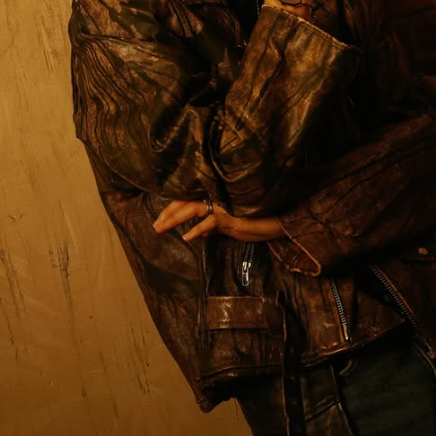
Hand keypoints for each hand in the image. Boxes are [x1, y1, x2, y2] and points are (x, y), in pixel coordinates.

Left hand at [153, 199, 284, 241]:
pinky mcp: (233, 215)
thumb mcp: (232, 227)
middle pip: (186, 202)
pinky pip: (211, 220)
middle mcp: (219, 198)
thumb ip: (215, 228)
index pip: (189, 200)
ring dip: (175, 218)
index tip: (159, 220)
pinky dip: (197, 228)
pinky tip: (187, 237)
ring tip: (161, 228)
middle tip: (155, 225)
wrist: (281, 222)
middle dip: (168, 213)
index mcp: (217, 199)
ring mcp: (225, 205)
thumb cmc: (259, 222)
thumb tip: (198, 233)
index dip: (172, 209)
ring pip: (193, 207)